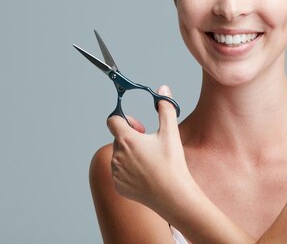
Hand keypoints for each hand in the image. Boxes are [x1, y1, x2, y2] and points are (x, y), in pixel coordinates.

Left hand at [107, 85, 191, 211]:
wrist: (174, 196)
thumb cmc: (172, 164)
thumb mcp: (170, 132)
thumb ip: (165, 108)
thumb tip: (163, 90)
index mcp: (126, 140)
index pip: (113, 120)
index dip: (124, 120)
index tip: (138, 126)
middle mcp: (117, 156)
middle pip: (118, 139)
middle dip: (131, 138)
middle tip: (149, 143)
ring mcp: (116, 172)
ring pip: (119, 156)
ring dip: (130, 154)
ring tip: (150, 161)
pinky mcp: (118, 186)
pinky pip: (120, 173)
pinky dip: (129, 171)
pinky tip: (146, 175)